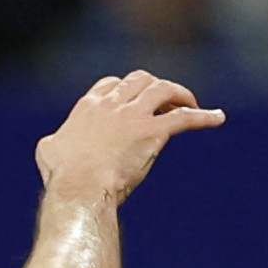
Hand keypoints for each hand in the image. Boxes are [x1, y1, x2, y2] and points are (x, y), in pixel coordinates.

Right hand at [35, 71, 226, 207]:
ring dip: (179, 94)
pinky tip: (218, 118)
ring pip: (163, 89)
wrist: (80, 188)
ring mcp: (134, 116)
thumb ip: (55, 141)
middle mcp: (112, 104)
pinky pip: (185, 118)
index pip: (111, 84)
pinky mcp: (153, 132)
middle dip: (154, 86)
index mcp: (88, 107)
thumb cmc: (63, 176)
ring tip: (192, 104)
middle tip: (166, 102)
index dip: (126, 89)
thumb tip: (55, 144)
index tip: (134, 101)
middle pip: (140, 80)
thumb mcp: (48, 152)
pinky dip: (204, 116)